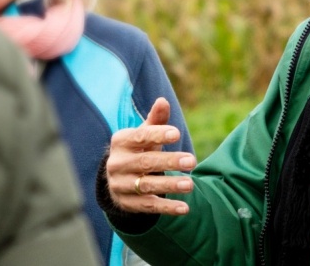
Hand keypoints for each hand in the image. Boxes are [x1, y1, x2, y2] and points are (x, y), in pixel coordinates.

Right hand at [106, 97, 196, 215]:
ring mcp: (121, 185)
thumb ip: (156, 119)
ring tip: (190, 185)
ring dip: (169, 185)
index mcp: (121, 142)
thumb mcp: (145, 132)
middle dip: (169, 161)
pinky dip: (166, 207)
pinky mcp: (128, 203)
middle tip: (192, 161)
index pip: (140, 137)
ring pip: (146, 185)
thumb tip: (163, 101)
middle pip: (145, 162)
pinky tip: (184, 208)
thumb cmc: (139, 148)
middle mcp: (117, 164)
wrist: (118, 177)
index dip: (158, 135)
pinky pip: (148, 206)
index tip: (177, 134)